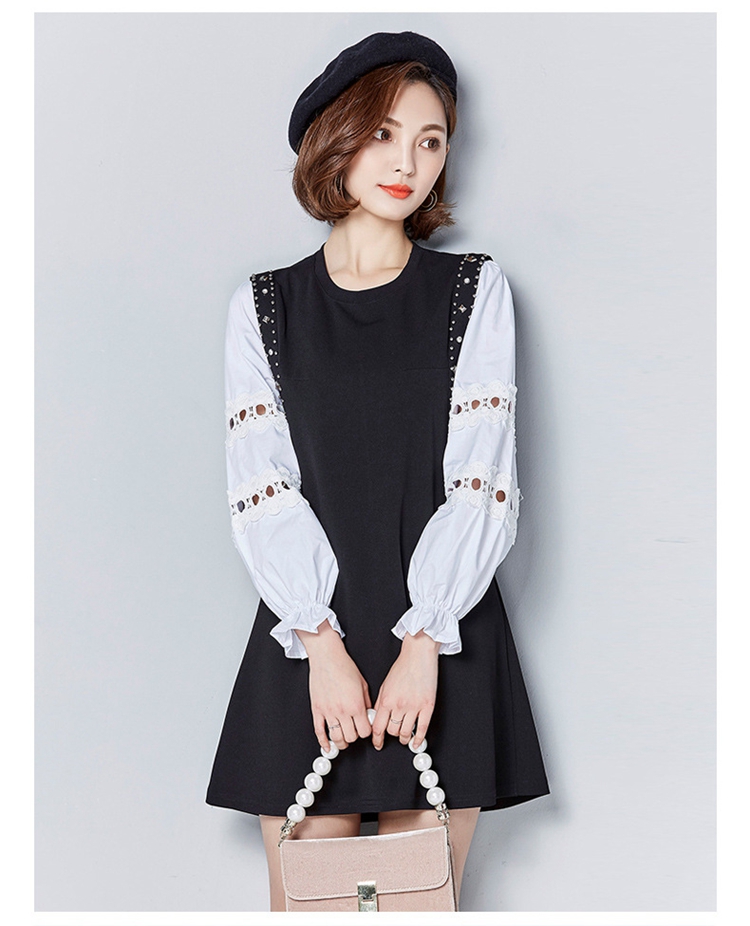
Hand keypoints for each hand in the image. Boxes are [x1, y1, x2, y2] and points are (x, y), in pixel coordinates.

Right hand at [296, 621, 372, 751]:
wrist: (327, 657)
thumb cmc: (344, 666)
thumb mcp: (363, 684)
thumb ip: (366, 702)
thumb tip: (368, 716)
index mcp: (356, 704)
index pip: (365, 731)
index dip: (367, 732)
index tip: (365, 729)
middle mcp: (342, 710)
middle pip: (351, 737)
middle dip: (355, 737)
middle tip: (354, 732)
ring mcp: (328, 711)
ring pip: (336, 737)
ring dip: (341, 742)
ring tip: (343, 740)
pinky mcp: (317, 709)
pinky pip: (319, 731)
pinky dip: (323, 742)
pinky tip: (327, 746)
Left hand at [371, 630, 439, 750]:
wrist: (419, 654)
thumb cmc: (402, 666)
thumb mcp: (385, 685)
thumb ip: (381, 702)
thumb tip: (376, 718)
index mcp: (387, 699)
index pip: (378, 727)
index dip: (376, 739)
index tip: (378, 744)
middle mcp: (399, 705)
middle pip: (392, 731)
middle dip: (392, 735)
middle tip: (393, 734)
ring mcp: (414, 706)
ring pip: (406, 732)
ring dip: (404, 738)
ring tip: (404, 738)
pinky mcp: (428, 706)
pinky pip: (422, 729)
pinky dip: (418, 739)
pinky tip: (416, 743)